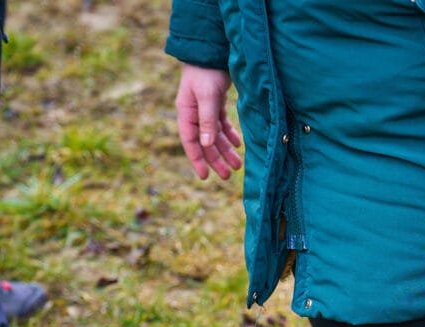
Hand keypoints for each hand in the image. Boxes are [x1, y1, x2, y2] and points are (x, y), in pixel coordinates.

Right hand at [174, 65, 242, 179]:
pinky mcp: (215, 104)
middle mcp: (194, 114)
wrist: (211, 52)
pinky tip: (238, 145)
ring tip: (238, 165)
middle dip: (216, 160)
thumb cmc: (206, 73)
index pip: (190, 142)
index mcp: (186, 114)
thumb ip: (207, 121)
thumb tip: (206, 145)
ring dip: (225, 150)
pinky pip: (221, 125)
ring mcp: (204, 110)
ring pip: (215, 136)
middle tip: (228, 176)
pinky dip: (229, 135)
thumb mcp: (207, 98)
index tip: (205, 177)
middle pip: (205, 143)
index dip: (198, 160)